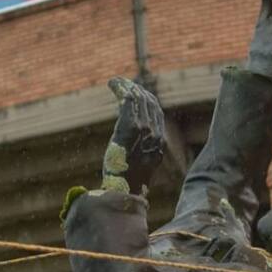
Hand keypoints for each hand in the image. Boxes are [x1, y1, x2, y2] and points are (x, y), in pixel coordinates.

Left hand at [103, 77, 164, 194]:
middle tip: (122, 83)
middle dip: (136, 89)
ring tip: (115, 82)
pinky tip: (113, 84)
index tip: (134, 92)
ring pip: (138, 99)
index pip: (156, 111)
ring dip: (126, 86)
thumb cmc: (127, 181)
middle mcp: (155, 133)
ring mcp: (144, 130)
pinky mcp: (130, 128)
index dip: (145, 98)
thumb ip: (141, 150)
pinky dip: (121, 89)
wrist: (124, 190)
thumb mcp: (140, 164)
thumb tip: (134, 146)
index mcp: (159, 141)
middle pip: (149, 102)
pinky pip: (128, 101)